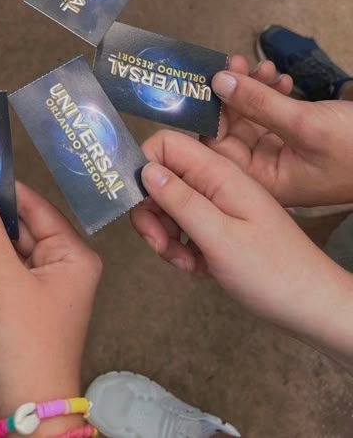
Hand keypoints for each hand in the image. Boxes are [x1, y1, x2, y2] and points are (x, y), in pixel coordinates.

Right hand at [0, 180, 100, 432]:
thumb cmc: (27, 344)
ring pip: (3, 250)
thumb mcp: (3, 279)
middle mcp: (61, 266)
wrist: (25, 411)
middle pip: (18, 227)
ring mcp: (40, 287)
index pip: (36, 208)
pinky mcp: (19, 305)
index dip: (4, 190)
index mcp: (73, 255)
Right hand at [130, 131, 352, 362]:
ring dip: (165, 235)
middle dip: (151, 211)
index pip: (166, 144)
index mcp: (219, 173)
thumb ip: (180, 200)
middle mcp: (217, 183)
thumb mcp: (219, 237)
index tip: (138, 203)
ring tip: (182, 262)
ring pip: (170, 207)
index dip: (144, 167)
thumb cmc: (271, 272)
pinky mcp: (220, 229)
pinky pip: (186, 229)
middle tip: (158, 244)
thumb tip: (146, 168)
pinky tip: (196, 268)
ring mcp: (219, 206)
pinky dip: (182, 248)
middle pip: (162, 179)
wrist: (313, 307)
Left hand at [207, 55, 352, 207]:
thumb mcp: (306, 124)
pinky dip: (272, 93)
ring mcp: (283, 153)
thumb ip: (258, 104)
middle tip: (236, 63)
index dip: (210, 115)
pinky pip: (271, 113)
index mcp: (264, 180)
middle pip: (230, 129)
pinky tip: (282, 77)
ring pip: (250, 116)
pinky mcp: (297, 138)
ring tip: (266, 67)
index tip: (208, 81)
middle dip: (231, 94)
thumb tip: (217, 82)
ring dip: (253, 88)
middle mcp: (268, 170)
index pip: (216, 151)